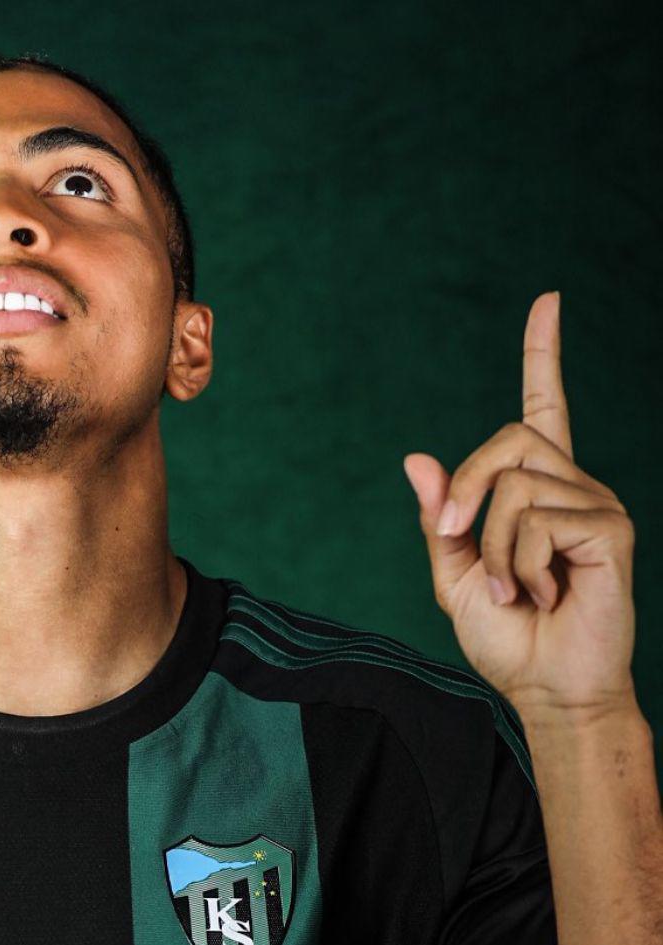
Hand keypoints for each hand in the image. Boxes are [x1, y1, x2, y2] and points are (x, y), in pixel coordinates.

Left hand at [402, 292, 636, 717]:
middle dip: (466, 492)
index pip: (543, 406)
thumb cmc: (506, 632)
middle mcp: (572, 483)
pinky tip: (542, 591)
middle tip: (461, 543)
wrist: (544, 686)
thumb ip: (440, 517)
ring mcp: (596, 503)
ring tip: (514, 586)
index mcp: (536, 488)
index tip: (548, 299)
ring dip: (491, 546)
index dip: (543, 353)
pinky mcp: (611, 529)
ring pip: (513, 485)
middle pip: (507, 439)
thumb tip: (416, 458)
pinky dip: (517, 562)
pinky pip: (537, 519)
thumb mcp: (453, 572)